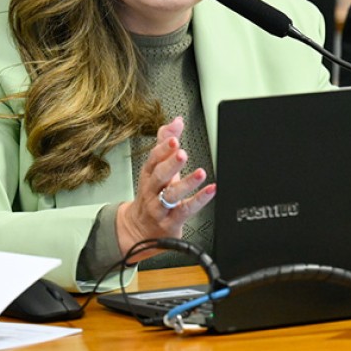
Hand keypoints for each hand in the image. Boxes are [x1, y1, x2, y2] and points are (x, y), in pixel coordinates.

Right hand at [115, 117, 215, 261]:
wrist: (139, 229)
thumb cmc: (152, 195)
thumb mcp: (157, 168)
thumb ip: (166, 143)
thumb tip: (176, 121)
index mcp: (149, 175)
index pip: (153, 159)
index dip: (163, 149)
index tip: (174, 138)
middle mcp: (153, 191)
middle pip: (159, 176)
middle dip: (170, 164)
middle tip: (182, 153)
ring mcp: (160, 207)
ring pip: (171, 195)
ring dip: (186, 184)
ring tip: (200, 173)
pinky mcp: (171, 222)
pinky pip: (185, 211)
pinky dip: (199, 201)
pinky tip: (211, 190)